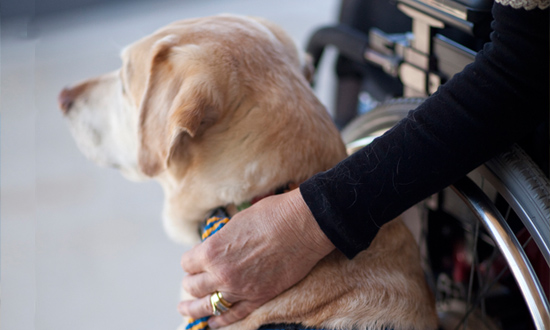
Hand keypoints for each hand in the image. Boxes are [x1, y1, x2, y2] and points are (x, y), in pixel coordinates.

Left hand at [178, 188, 334, 327]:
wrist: (301, 225)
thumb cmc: (271, 215)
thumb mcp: (236, 222)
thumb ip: (222, 240)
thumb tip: (217, 247)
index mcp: (212, 251)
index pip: (187, 263)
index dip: (190, 261)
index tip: (193, 261)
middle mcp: (221, 273)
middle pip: (193, 286)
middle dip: (190, 283)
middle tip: (191, 282)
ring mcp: (239, 289)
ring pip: (207, 306)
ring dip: (193, 308)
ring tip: (185, 309)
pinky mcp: (258, 298)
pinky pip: (232, 315)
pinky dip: (219, 320)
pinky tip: (212, 322)